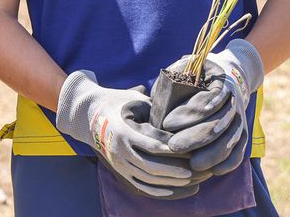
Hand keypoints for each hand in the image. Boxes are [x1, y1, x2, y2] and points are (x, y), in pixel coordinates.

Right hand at [56, 70, 206, 199]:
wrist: (88, 115)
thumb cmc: (118, 102)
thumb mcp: (136, 100)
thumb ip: (158, 110)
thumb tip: (185, 118)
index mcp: (124, 130)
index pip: (154, 144)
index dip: (176, 149)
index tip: (196, 149)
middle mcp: (120, 150)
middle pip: (153, 166)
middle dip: (179, 170)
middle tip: (201, 169)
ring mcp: (119, 163)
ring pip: (149, 179)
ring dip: (173, 181)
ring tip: (194, 179)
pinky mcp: (120, 171)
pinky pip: (142, 186)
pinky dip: (160, 190)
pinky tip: (177, 187)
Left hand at [160, 38, 264, 173]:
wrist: (223, 78)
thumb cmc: (192, 76)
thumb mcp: (181, 70)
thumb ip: (169, 84)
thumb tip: (154, 108)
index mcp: (218, 80)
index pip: (207, 99)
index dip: (188, 113)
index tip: (167, 124)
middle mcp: (233, 100)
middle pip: (218, 122)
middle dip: (195, 137)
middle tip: (174, 147)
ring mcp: (239, 117)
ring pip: (230, 139)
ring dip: (212, 154)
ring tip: (193, 165)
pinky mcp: (242, 132)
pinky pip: (240, 150)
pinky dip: (229, 162)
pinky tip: (214, 170)